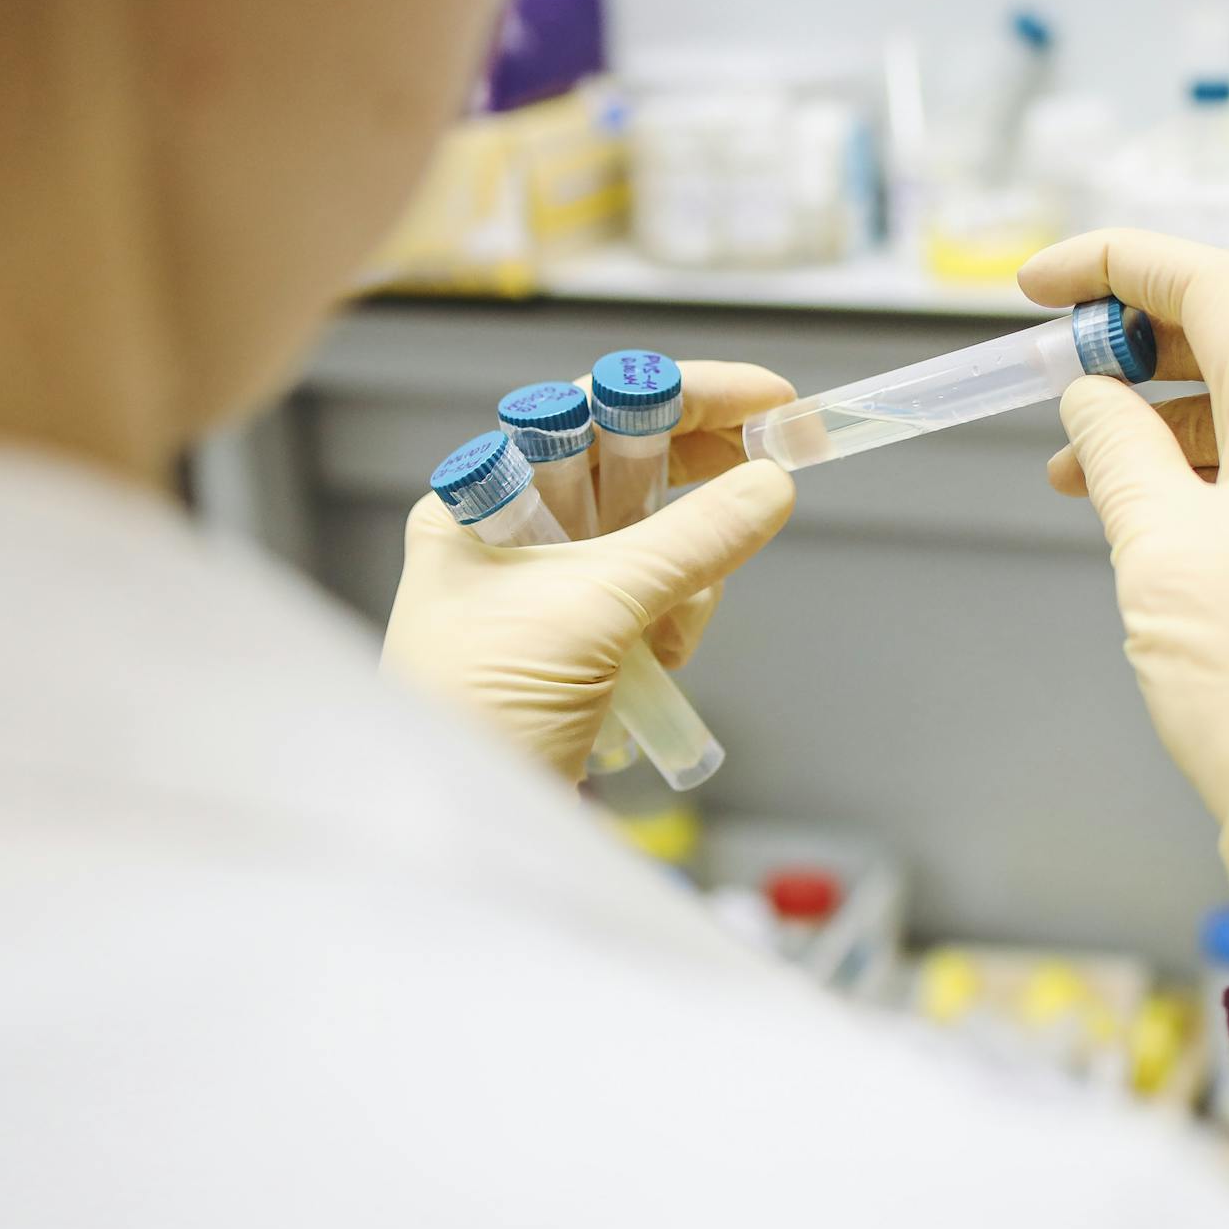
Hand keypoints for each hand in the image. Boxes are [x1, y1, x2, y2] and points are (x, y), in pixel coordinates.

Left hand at [382, 362, 795, 779]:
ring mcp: (546, 590)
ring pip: (655, 538)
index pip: (594, 409)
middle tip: (775, 473)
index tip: (770, 399)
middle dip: (699, 481)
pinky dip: (677, 617)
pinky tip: (664, 661)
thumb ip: (689, 541)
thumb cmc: (479, 709)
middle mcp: (509, 533)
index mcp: (481, 500)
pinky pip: (654, 598)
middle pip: (630, 468)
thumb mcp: (592, 611)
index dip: (685, 395)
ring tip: (673, 634)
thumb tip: (770, 484)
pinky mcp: (579, 644)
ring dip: (688, 572)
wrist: (453, 833)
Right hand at [1023, 231, 1228, 992]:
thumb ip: (1115, 449)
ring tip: (1070, 469)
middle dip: (1131, 347)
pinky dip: (1193, 479)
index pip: (1213, 289)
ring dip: (1153, 422)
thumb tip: (1089, 398)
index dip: (1117, 265)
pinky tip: (1137, 520)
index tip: (1035, 285)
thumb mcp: (1157, 547)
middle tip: (1046, 373)